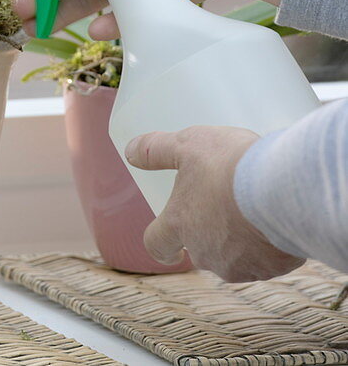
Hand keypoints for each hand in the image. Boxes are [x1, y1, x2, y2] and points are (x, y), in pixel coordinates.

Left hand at [125, 125, 303, 281]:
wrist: (282, 189)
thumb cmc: (229, 164)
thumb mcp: (187, 144)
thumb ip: (156, 149)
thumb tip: (129, 152)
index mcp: (179, 224)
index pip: (156, 244)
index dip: (161, 243)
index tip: (168, 247)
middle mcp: (205, 252)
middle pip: (200, 250)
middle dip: (210, 232)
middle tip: (225, 203)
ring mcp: (241, 265)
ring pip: (236, 256)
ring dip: (241, 238)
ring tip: (254, 207)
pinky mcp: (273, 268)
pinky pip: (269, 258)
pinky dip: (270, 243)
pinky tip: (278, 217)